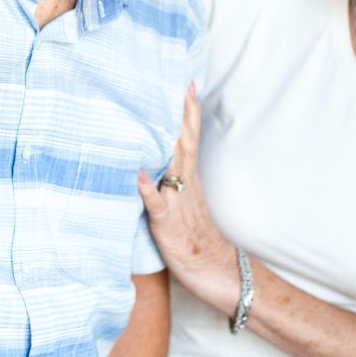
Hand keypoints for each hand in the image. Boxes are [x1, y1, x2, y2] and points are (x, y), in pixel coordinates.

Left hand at [137, 84, 236, 309]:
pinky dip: (148, 189)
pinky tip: (139, 173)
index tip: (187, 83)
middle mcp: (186, 187)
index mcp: (190, 180)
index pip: (190, 139)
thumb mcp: (185, 204)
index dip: (189, 113)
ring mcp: (177, 204)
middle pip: (184, 144)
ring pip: (173, 167)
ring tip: (157, 115)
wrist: (216, 272)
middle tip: (179, 85)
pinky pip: (157, 205)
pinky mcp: (166, 225)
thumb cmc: (196, 240)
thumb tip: (156, 160)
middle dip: (181, 115)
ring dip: (166, 141)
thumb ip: (173, 181)